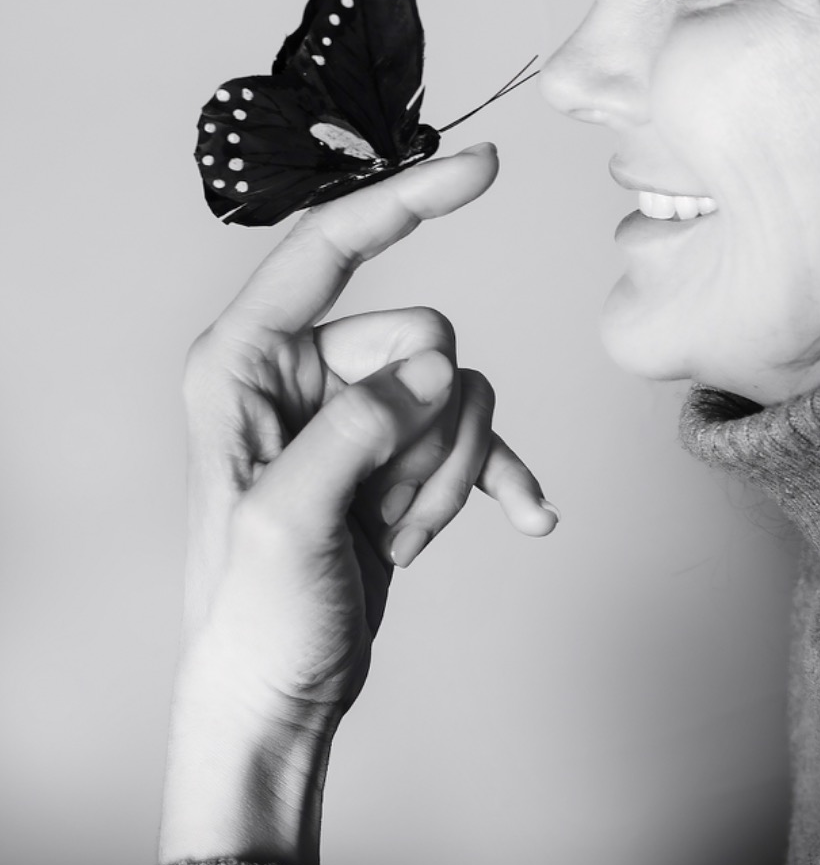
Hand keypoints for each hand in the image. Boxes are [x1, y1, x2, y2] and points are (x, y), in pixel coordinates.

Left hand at [160, 145, 554, 864]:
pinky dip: (498, 479)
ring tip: (390, 535)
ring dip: (445, 473)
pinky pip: (477, 439)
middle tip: (376, 507)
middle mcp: (299, 374)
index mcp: (244, 363)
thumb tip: (431, 369)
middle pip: (423, 339)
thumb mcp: (287, 524)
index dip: (406, 200)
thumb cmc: (254, 617)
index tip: (484, 168)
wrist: (279, 696)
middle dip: (423, 431)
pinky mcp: (397, 457)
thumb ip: (354, 433)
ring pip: (458, 393)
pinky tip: (530, 517)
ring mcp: (355, 415)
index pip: (329, 247)